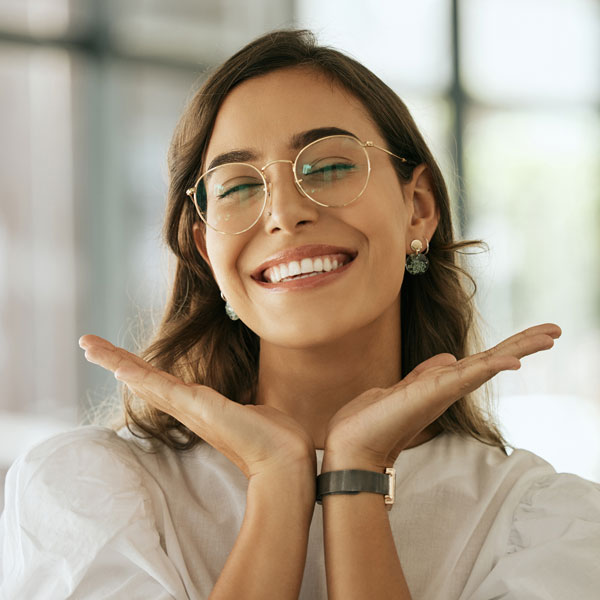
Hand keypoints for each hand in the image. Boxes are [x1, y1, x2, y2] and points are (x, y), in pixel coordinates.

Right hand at [79, 335, 316, 480]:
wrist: (286, 460)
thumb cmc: (273, 438)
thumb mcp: (254, 410)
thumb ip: (243, 403)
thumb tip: (250, 402)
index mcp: (198, 407)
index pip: (160, 383)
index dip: (137, 369)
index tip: (117, 358)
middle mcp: (188, 409)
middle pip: (143, 380)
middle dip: (114, 360)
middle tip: (87, 344)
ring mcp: (191, 409)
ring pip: (145, 380)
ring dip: (116, 361)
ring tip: (89, 346)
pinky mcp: (199, 408)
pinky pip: (163, 388)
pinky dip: (139, 376)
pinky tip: (119, 366)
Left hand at [323, 323, 561, 470]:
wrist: (351, 445)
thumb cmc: (371, 421)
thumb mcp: (401, 388)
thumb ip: (425, 373)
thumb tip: (448, 357)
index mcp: (441, 384)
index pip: (480, 361)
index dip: (506, 349)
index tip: (533, 336)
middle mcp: (447, 388)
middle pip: (492, 361)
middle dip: (523, 345)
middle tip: (555, 331)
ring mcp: (443, 392)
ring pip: (487, 365)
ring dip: (518, 349)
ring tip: (549, 336)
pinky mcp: (432, 394)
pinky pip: (467, 377)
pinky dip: (491, 368)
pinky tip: (513, 360)